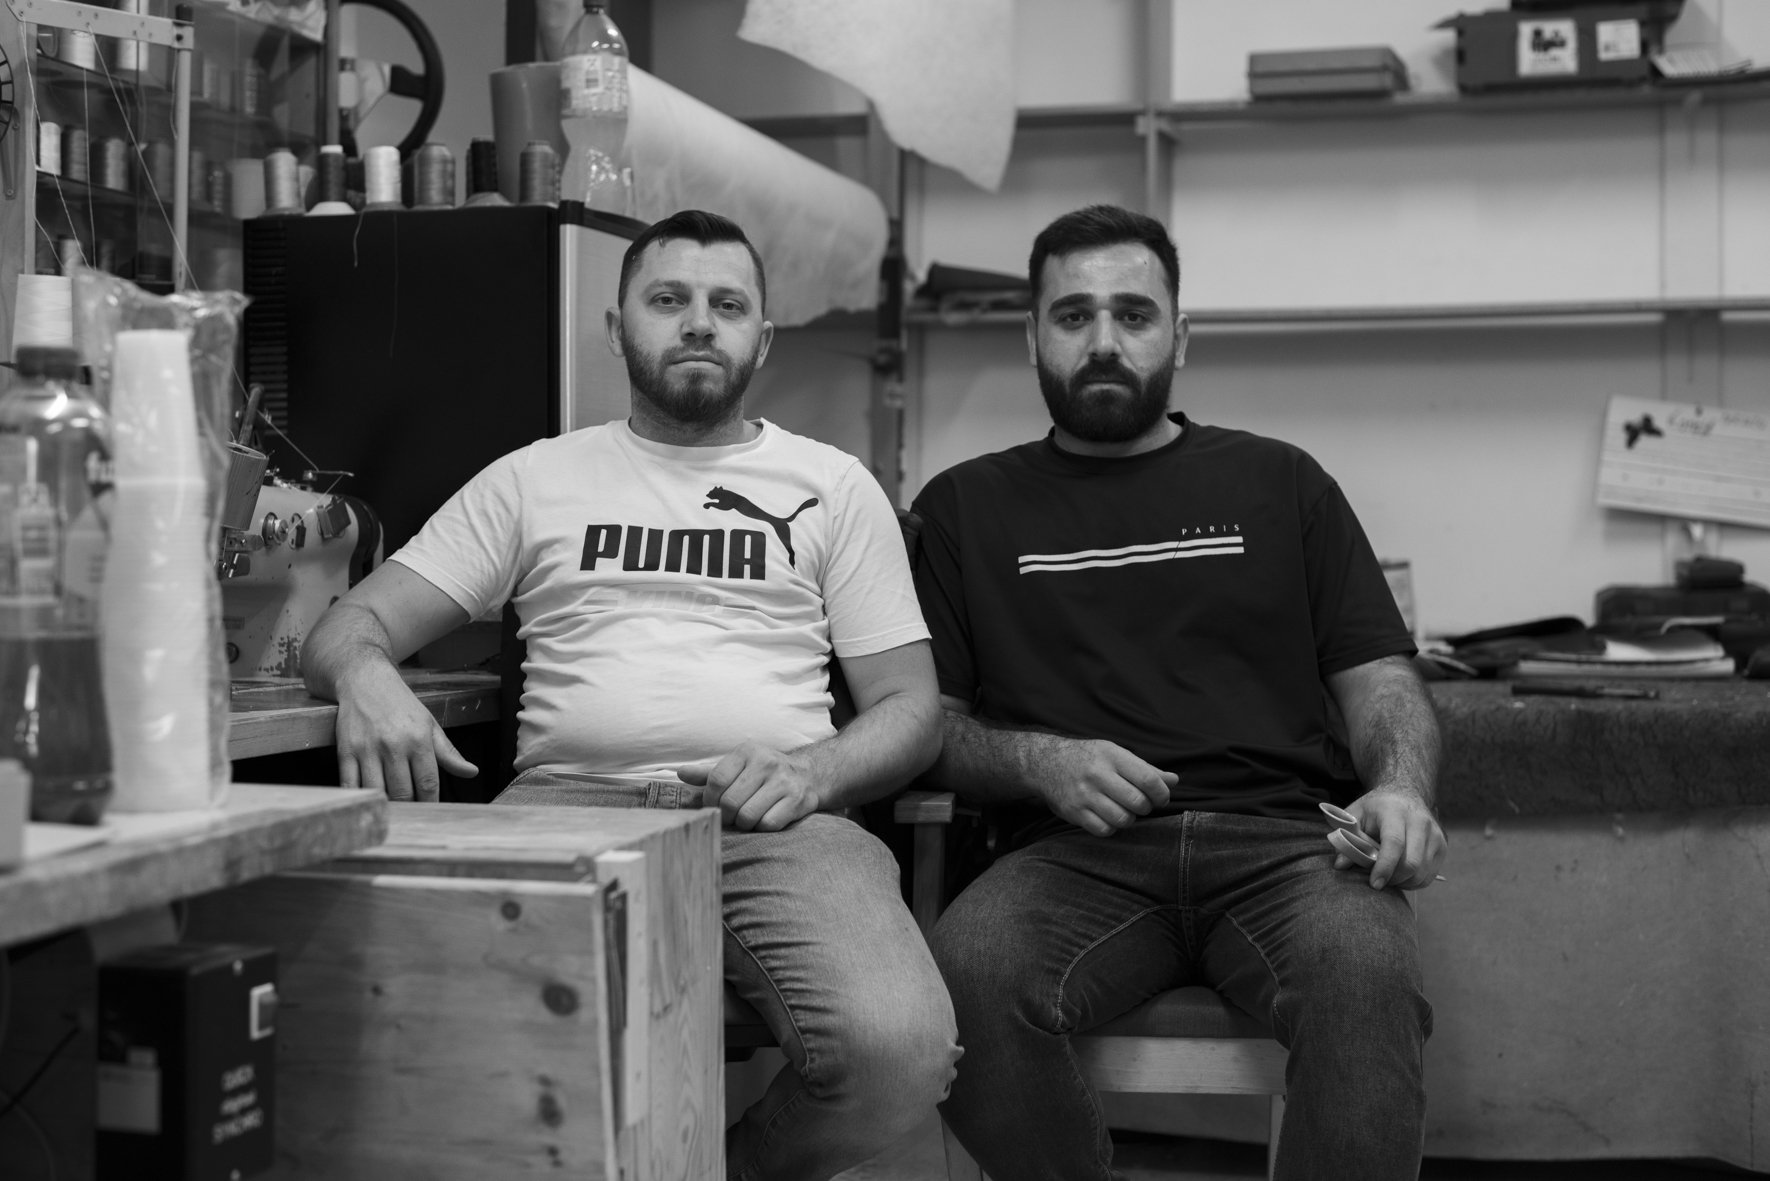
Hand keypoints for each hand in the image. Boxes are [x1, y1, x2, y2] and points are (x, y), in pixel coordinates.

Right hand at [334, 662, 477, 801]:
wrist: (365, 681)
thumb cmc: (400, 705)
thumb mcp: (429, 725)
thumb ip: (449, 753)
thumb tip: (472, 772)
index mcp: (419, 740)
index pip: (429, 783)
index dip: (430, 803)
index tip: (430, 813)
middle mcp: (394, 745)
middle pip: (403, 792)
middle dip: (409, 808)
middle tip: (411, 815)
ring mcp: (368, 749)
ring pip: (378, 792)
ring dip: (385, 806)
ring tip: (392, 812)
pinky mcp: (345, 750)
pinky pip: (351, 784)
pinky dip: (360, 798)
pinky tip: (367, 803)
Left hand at [677, 741, 820, 830]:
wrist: (808, 775)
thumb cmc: (764, 773)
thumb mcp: (738, 766)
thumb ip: (709, 773)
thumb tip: (681, 773)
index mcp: (747, 751)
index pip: (716, 780)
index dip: (710, 800)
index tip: (714, 805)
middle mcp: (766, 763)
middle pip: (730, 802)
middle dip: (727, 815)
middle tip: (731, 816)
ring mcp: (784, 781)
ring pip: (748, 816)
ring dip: (744, 823)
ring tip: (748, 817)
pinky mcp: (797, 800)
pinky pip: (768, 824)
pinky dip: (762, 827)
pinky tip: (765, 818)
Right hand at [1032, 738, 1176, 837]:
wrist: (1046, 763)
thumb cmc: (1088, 759)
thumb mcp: (1115, 754)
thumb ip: (1145, 769)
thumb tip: (1174, 781)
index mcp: (1111, 756)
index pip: (1147, 778)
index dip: (1161, 793)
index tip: (1161, 797)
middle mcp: (1097, 774)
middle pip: (1137, 802)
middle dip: (1146, 808)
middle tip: (1141, 805)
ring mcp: (1084, 795)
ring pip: (1122, 819)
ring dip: (1129, 819)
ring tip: (1125, 811)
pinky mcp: (1074, 812)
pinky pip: (1104, 830)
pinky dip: (1111, 827)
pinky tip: (1108, 817)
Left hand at [1339, 787, 1446, 889]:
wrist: (1403, 793)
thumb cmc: (1374, 809)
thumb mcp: (1355, 816)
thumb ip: (1346, 838)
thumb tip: (1340, 865)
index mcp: (1395, 811)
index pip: (1394, 843)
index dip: (1384, 867)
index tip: (1374, 884)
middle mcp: (1419, 821)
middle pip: (1412, 862)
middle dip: (1393, 879)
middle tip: (1377, 882)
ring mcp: (1434, 834)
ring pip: (1421, 873)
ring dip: (1402, 883)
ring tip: (1387, 877)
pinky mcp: (1442, 845)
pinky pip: (1428, 875)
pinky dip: (1413, 883)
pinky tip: (1399, 875)